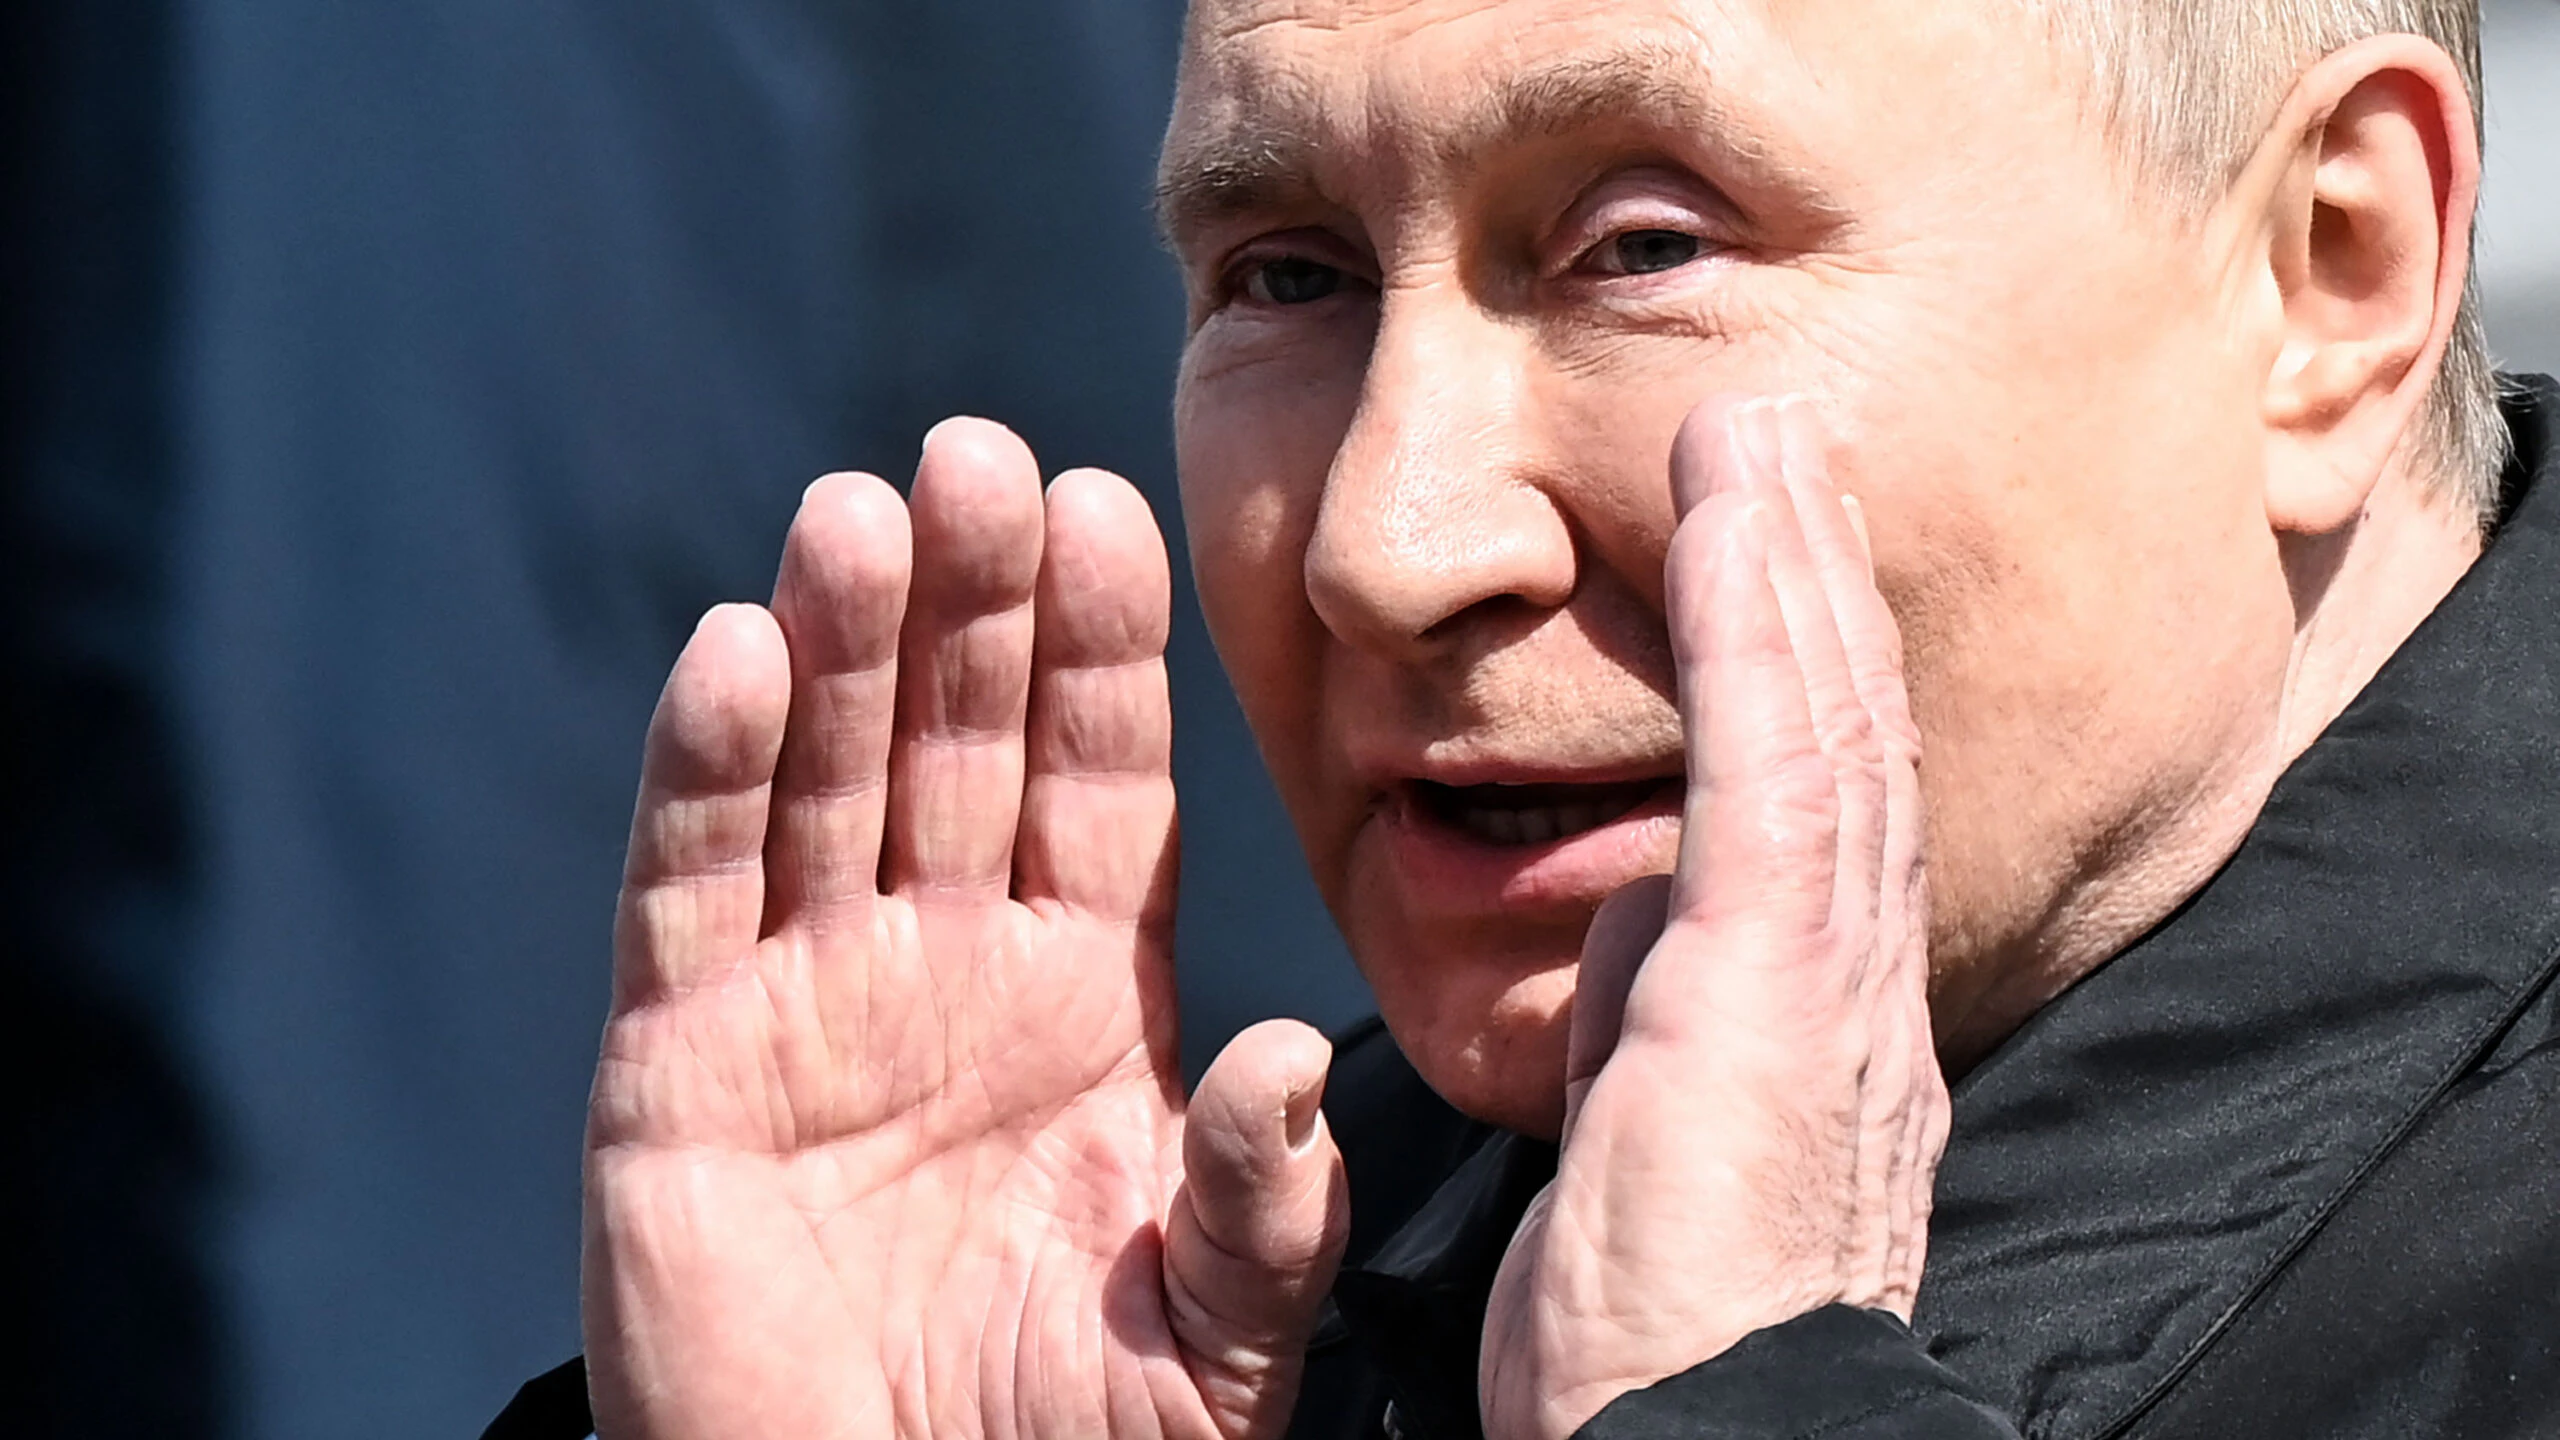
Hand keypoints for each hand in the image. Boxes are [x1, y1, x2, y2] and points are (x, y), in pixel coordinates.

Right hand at [582, 419, 1348, 1439]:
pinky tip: (742, 653)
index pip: (1096, 780)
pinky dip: (710, 774)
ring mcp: (807, 1004)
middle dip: (971, 602)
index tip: (1113, 510)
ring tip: (864, 512)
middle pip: (956, 741)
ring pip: (823, 781)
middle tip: (980, 456)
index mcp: (1082, 1000)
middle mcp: (946, 968)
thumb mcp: (1207, 1345)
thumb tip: (1296, 1060)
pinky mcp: (677, 1068)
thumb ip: (1257, 1204)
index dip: (1099, 650)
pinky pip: (692, 896)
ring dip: (840, 644)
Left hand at [1480, 397, 1948, 1439]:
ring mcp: (1828, 977)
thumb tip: (1631, 929)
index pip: (1810, 809)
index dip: (1792, 673)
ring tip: (1763, 439)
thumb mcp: (1647, 1136)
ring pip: (1826, 725)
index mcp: (1810, 1023)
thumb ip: (1650, 1022)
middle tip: (1776, 450)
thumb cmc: (1659, 1331)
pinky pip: (1774, 765)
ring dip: (1790, 568)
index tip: (1756, 560)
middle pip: (1841, 738)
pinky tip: (1738, 519)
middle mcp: (1851, 985)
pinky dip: (1758, 629)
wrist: (1695, 1439)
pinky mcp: (1774, 983)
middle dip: (1807, 585)